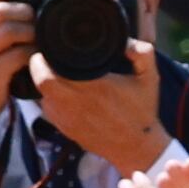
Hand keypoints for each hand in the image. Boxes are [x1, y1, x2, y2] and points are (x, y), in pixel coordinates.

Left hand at [34, 33, 169, 177]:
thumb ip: (142, 52)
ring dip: (45, 84)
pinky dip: (50, 98)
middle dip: (38, 67)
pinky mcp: (65, 129)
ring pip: (42, 96)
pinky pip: (48, 110)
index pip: (49, 73)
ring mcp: (67, 119)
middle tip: (46, 57)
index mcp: (93, 88)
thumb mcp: (149, 77)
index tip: (48, 48)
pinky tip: (62, 91)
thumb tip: (125, 41)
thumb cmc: (142, 110)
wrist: (136, 147)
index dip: (43, 58)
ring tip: (55, 72)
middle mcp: (75, 104)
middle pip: (40, 82)